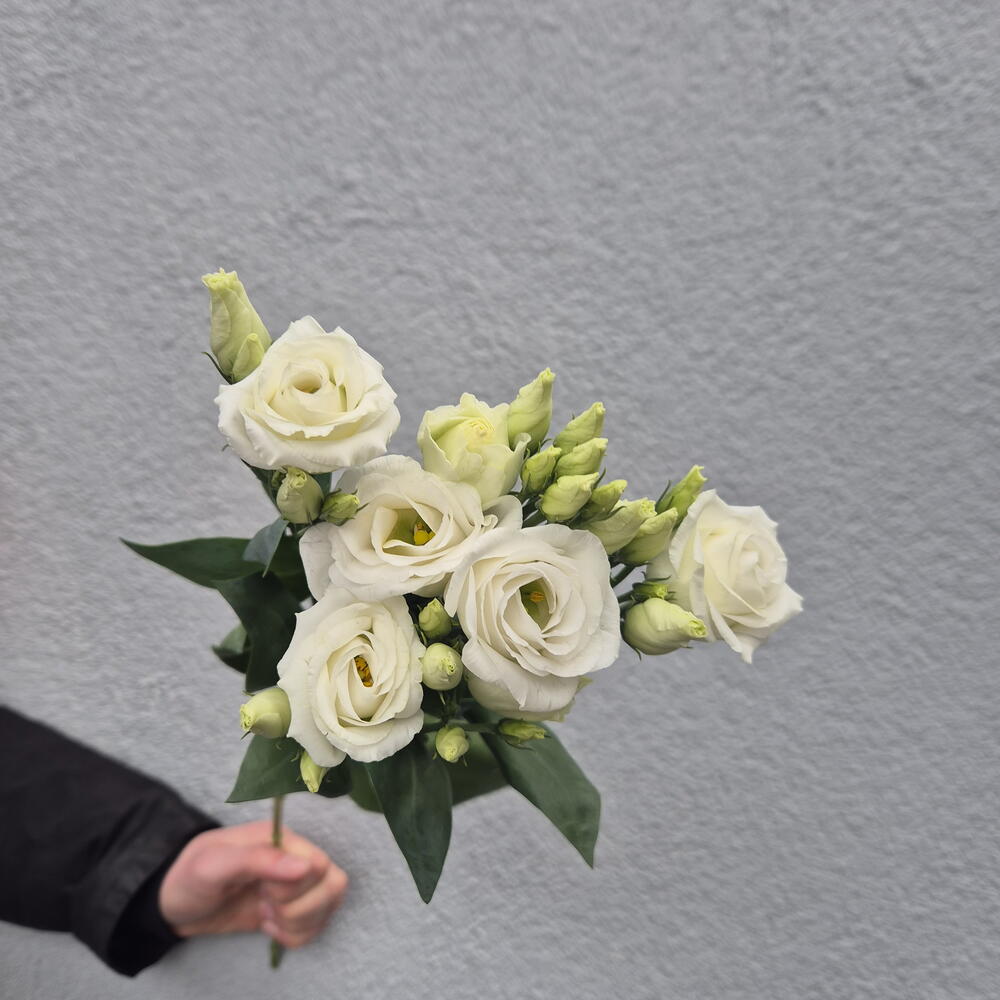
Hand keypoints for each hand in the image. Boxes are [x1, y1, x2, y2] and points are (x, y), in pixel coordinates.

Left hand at [158, 820, 347, 949]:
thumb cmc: (190, 878)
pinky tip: (271, 929)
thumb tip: (306, 865)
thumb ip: (258, 859)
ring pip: (332, 902)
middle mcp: (296, 856)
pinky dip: (299, 935)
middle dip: (297, 908)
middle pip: (332, 884)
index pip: (319, 865)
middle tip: (263, 906)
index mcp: (281, 838)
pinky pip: (320, 923)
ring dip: (300, 922)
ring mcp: (298, 883)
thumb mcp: (213, 865)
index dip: (294, 888)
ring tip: (267, 918)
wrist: (175, 904)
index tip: (262, 891)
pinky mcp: (295, 906)